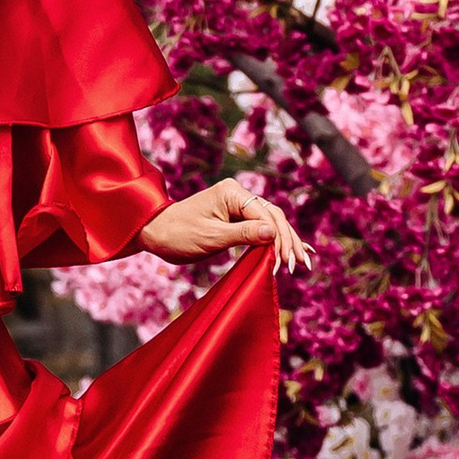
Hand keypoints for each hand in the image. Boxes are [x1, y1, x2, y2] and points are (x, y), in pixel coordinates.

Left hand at [139, 181, 311, 274]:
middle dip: (287, 241)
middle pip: (273, 216)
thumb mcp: (211, 237)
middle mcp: (237, 194)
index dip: (279, 238)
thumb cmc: (179, 234)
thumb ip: (243, 234)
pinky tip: (292, 250)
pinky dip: (275, 240)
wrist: (156, 233)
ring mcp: (237, 205)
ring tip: (302, 262)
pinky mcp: (235, 217)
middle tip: (299, 265)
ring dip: (285, 242)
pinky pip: (260, 227)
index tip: (285, 262)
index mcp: (232, 192)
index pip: (265, 214)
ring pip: (270, 222)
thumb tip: (273, 233)